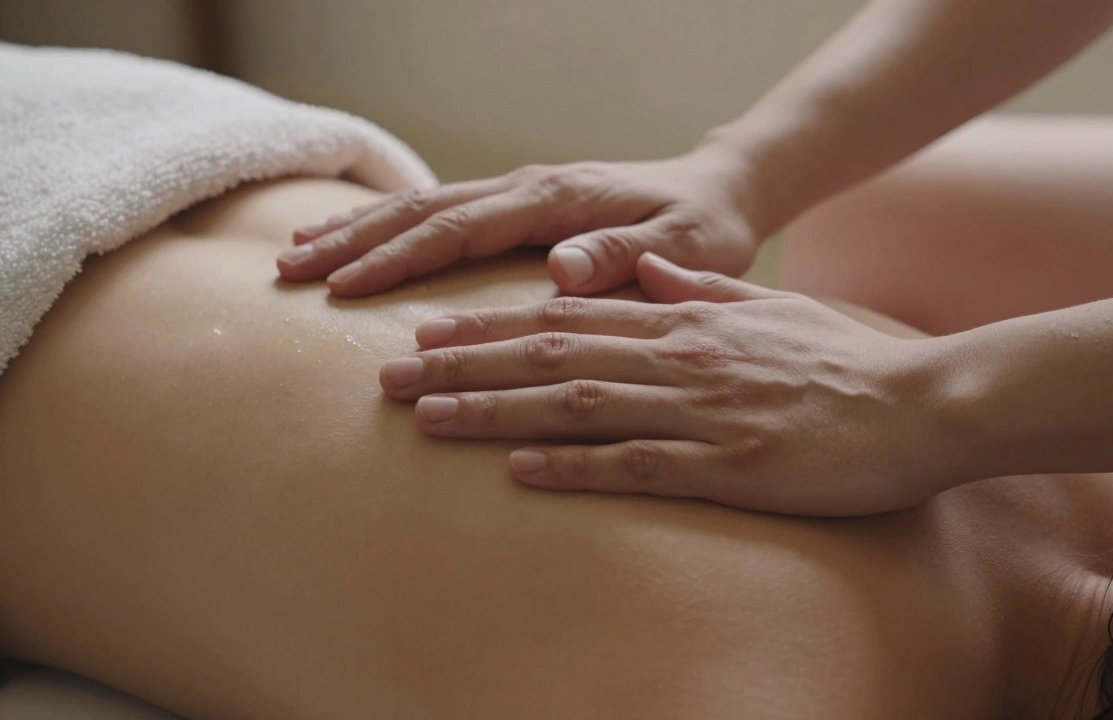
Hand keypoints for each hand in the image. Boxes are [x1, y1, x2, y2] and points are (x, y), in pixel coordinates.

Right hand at [277, 145, 765, 296]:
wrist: (718, 192)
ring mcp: (519, 192)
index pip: (461, 228)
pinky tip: (356, 240)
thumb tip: (557, 270)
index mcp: (556, 200)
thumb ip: (621, 257)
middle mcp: (527, 188)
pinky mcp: (519, 204)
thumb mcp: (680, 250)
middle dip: (355, 240)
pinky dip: (393, 226)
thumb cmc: (702, 229)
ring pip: (424, 206)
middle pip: (424, 211)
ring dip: (360, 229)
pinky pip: (443, 212)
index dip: (400, 257)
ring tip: (298, 253)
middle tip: (290, 271)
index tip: (343, 285)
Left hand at [378, 254, 962, 515]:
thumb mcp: (771, 308)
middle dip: (465, 365)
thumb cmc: (845, 362)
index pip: (569, 317)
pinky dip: (572, 466)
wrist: (924, 403)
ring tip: (426, 418)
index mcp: (689, 320)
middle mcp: (683, 357)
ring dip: (495, 410)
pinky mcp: (729, 466)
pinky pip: (635, 465)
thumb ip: (704, 290)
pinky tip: (520, 470)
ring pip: (577, 404)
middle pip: (553, 355)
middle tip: (393, 375)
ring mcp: (703, 412)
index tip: (432, 333)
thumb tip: (652, 275)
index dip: (492, 326)